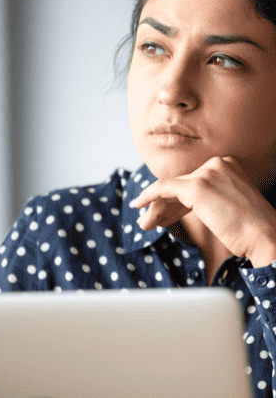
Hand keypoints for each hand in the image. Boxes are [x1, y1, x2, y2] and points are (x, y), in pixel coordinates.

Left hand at [131, 156, 275, 266]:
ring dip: (156, 208)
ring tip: (144, 223)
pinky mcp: (197, 186)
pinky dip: (148, 195)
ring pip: (171, 189)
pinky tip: (138, 204)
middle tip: (150, 221)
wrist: (267, 238)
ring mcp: (207, 173)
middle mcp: (217, 163)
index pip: (193, 180)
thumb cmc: (251, 229)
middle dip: (165, 206)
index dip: (176, 201)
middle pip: (181, 185)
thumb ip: (208, 196)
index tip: (166, 216)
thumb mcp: (230, 203)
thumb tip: (178, 201)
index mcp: (228, 164)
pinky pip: (163, 188)